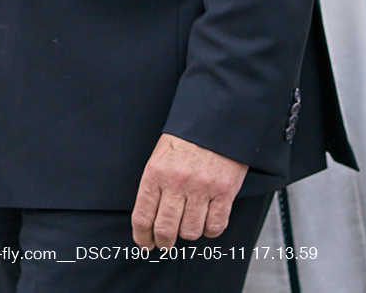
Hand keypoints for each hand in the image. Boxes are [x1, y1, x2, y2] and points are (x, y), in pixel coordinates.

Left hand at [131, 134, 247, 249]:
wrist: (215, 121)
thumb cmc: (186, 140)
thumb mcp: (160, 156)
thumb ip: (155, 185)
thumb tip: (149, 219)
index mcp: (156, 172)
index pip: (142, 216)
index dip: (142, 237)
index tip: (144, 244)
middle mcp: (177, 182)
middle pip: (165, 230)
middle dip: (164, 242)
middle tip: (166, 242)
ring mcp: (201, 188)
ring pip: (190, 232)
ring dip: (188, 233)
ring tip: (188, 224)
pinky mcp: (224, 192)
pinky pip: (215, 226)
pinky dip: (210, 230)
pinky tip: (206, 221)